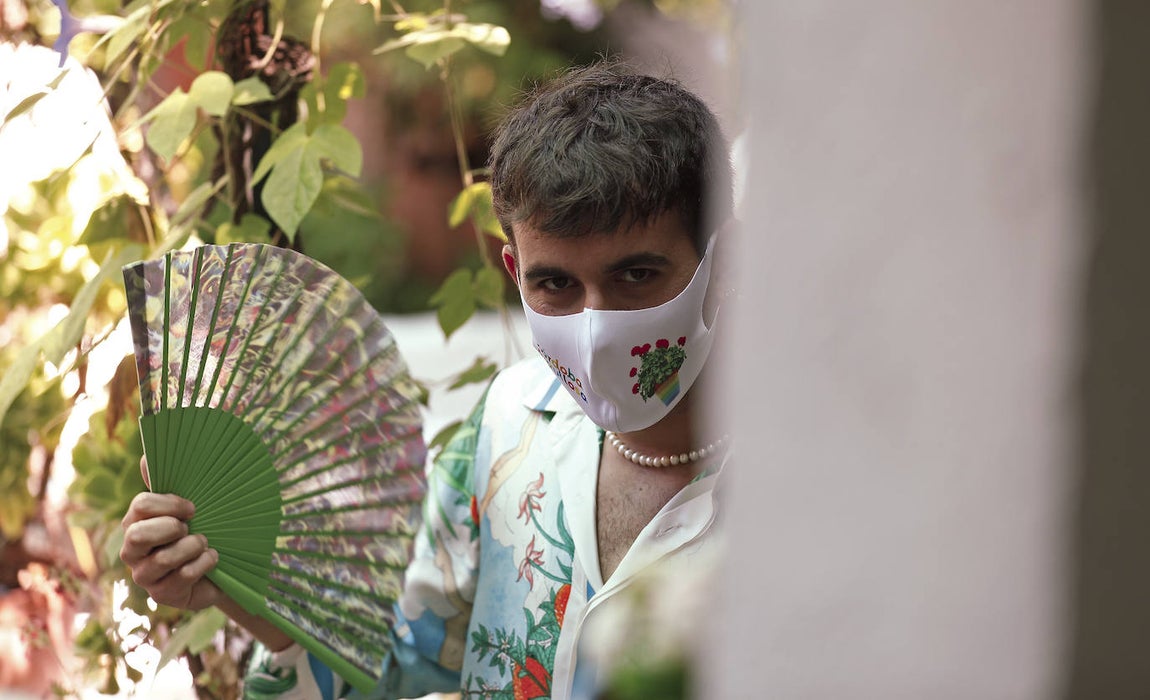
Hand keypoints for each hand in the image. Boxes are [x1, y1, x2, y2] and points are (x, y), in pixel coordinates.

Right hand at [120, 457, 220, 610]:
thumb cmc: (198, 531)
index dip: (169, 504)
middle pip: (137, 535)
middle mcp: (132, 550)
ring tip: (204, 544)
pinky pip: (182, 576)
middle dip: (171, 528)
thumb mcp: (186, 508)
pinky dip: (203, 564)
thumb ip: (165, 484)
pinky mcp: (162, 595)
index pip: (140, 506)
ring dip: (193, 546)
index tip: (192, 507)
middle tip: (190, 527)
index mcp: (136, 523)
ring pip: (164, 558)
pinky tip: (211, 559)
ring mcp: (144, 575)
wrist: (218, 569)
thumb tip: (145, 456)